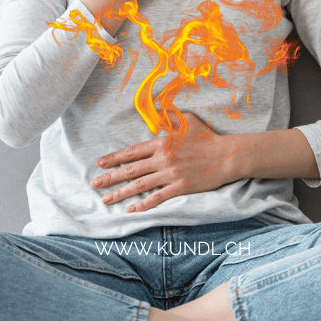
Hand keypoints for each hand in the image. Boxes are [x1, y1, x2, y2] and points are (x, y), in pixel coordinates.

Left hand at [91, 113, 243, 212]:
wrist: (226, 155)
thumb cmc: (207, 136)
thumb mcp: (187, 119)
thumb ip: (168, 116)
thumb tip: (155, 110)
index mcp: (161, 143)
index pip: (132, 151)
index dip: (114, 158)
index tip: (100, 163)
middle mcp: (162, 159)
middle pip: (131, 169)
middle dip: (110, 177)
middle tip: (95, 183)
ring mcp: (170, 174)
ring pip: (140, 185)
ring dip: (121, 192)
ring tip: (106, 199)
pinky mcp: (180, 187)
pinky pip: (157, 197)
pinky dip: (143, 204)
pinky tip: (131, 209)